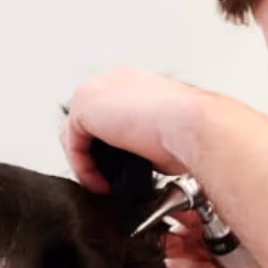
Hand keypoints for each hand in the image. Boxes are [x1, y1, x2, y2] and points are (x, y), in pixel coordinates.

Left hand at [62, 68, 203, 189]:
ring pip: (76, 133)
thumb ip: (142, 144)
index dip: (108, 146)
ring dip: (87, 163)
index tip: (117, 170)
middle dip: (93, 154)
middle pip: (87, 123)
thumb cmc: (191, 132)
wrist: (194, 126)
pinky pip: (73, 143)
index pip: (109, 114)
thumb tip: (139, 162)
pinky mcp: (85, 104)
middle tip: (105, 180)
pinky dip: (83, 167)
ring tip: (102, 184)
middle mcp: (116, 82)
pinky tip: (100, 183)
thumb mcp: (163, 138)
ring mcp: (99, 90)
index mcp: (137, 86)